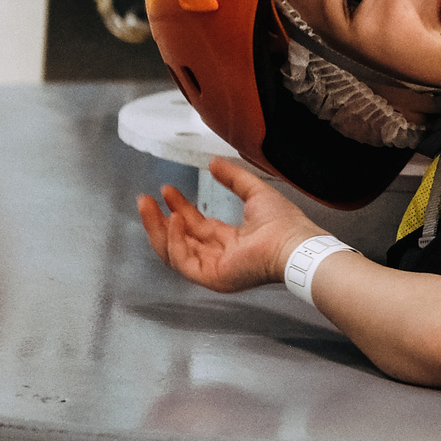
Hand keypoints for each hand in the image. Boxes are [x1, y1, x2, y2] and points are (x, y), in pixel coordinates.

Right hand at [135, 159, 311, 292]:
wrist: (294, 243)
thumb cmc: (284, 224)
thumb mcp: (254, 192)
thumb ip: (233, 178)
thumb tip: (214, 163)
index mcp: (230, 240)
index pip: (195, 226)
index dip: (179, 207)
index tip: (166, 191)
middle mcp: (219, 256)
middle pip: (179, 240)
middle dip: (159, 220)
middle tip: (146, 200)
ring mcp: (213, 269)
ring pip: (174, 252)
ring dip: (158, 229)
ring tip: (149, 206)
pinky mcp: (211, 277)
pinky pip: (182, 261)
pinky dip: (173, 241)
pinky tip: (172, 219)